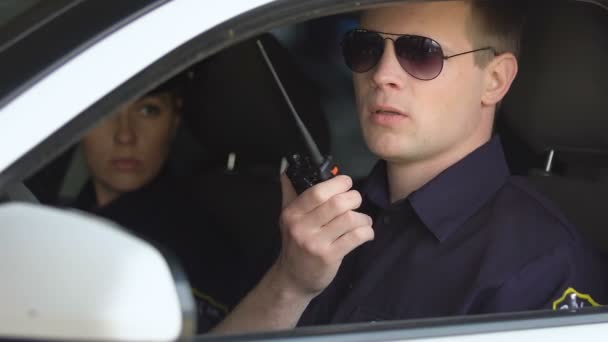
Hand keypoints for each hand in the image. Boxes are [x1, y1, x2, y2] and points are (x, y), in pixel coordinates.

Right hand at [273, 173, 373, 298]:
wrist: (293, 279)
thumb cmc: (295, 244)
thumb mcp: (288, 218)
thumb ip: (290, 192)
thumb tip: (286, 166)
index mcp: (293, 213)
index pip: (317, 192)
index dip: (338, 183)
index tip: (346, 183)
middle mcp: (302, 227)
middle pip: (337, 203)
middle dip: (354, 198)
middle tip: (355, 201)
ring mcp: (316, 243)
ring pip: (349, 219)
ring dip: (363, 217)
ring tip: (362, 220)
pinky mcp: (329, 257)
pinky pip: (356, 237)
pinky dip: (366, 232)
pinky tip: (365, 233)